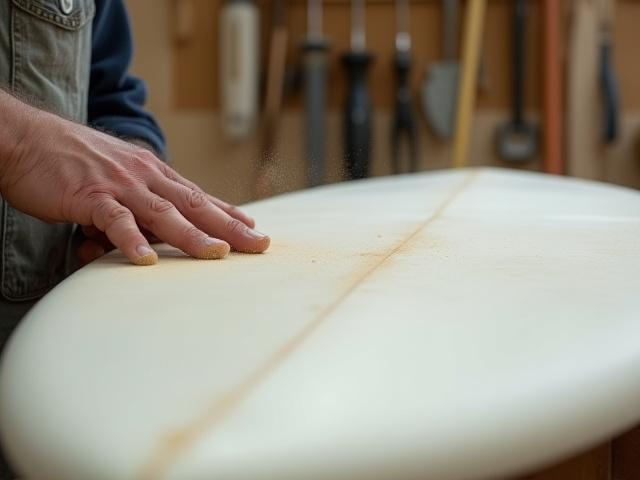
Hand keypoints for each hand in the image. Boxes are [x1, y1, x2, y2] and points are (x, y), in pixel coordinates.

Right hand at [0, 99, 269, 264]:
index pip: (198, 196)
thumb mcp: (117, 177)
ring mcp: (120, 185)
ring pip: (164, 213)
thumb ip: (139, 206)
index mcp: (153, 174)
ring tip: (216, 253)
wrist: (27, 137)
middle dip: (229, 227)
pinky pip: (114, 221)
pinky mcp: (90, 195)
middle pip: (194, 205)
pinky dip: (130, 240)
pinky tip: (145, 260)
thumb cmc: (72, 161)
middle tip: (258, 245)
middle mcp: (145, 177)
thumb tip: (151, 240)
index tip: (253, 229)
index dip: (228, 213)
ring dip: (192, 235)